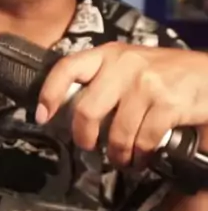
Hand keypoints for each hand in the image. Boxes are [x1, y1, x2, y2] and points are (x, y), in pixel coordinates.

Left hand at [36, 43, 207, 167]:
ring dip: (118, 154)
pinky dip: (142, 156)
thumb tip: (75, 108)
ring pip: (116, 133)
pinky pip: (142, 141)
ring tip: (125, 157)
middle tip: (89, 146)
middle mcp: (124, 65)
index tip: (42, 114)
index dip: (50, 92)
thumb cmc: (169, 73)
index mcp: (110, 53)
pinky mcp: (165, 103)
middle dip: (84, 137)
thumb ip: (107, 78)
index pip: (68, 67)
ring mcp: (145, 84)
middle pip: (86, 109)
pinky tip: (145, 155)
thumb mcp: (133, 64)